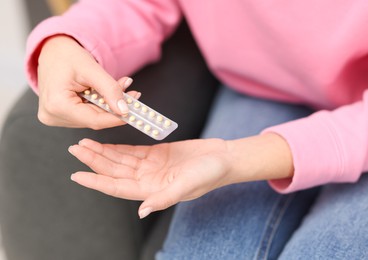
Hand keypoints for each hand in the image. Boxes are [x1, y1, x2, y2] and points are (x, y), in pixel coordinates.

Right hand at [37, 35, 138, 128]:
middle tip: (133, 94)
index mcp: (57, 104)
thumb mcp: (91, 69)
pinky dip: (99, 105)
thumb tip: (124, 109)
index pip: (95, 120)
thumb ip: (109, 89)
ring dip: (108, 105)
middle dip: (115, 108)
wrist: (52, 51)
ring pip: (92, 118)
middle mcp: (52, 115)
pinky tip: (106, 93)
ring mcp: (54, 117)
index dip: (117, 118)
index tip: (136, 112)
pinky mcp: (59, 116)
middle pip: (94, 119)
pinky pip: (86, 115)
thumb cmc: (66, 56)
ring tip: (120, 87)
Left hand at [68, 138, 233, 217]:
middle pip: (114, 171)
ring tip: (85, 143)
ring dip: (103, 152)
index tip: (77, 175)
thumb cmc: (209, 174)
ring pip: (121, 159)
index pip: (117, 187)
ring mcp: (151, 166)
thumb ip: (164, 198)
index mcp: (152, 191)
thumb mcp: (187, 185)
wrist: (223, 158)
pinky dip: (118, 146)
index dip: (97, 181)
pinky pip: (132, 150)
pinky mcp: (157, 154)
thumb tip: (142, 212)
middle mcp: (148, 180)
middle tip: (75, 149)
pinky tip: (106, 142)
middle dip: (94, 160)